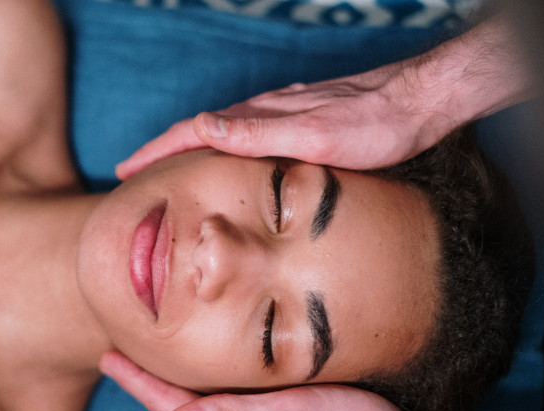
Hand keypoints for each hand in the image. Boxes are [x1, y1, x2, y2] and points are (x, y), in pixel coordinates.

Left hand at [99, 351, 440, 410]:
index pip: (170, 404)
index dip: (137, 381)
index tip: (107, 356)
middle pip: (179, 401)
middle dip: (147, 378)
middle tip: (119, 350)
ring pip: (204, 399)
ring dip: (175, 378)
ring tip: (154, 356)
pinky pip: (231, 397)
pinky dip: (210, 378)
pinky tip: (216, 366)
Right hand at [115, 65, 441, 178]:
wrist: (419, 102)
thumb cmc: (372, 124)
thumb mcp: (313, 135)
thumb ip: (256, 133)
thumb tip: (198, 128)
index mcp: (258, 117)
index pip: (190, 133)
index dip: (154, 153)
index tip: (124, 171)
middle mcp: (264, 113)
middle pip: (197, 132)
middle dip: (160, 152)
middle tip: (132, 174)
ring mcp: (280, 115)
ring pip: (220, 134)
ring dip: (187, 150)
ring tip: (167, 170)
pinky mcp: (297, 121)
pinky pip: (244, 135)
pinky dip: (219, 149)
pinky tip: (226, 159)